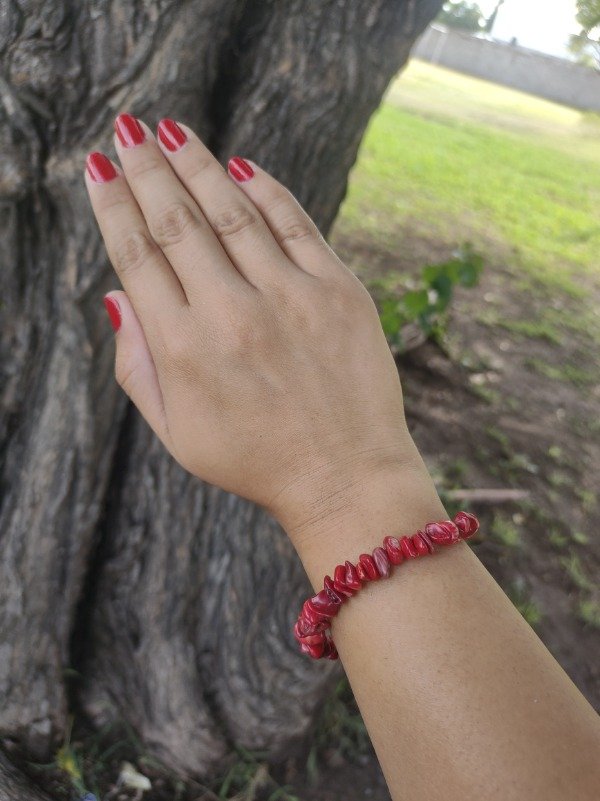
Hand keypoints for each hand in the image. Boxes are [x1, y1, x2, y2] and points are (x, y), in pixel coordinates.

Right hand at [86, 115, 419, 538]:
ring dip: (197, 165)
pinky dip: (266, 191)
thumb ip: (137, 366)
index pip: (138, 255)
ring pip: (232, 212)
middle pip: (177, 221)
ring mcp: (290, 299)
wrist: (345, 479)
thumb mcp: (177, 433)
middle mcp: (231, 314)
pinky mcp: (338, 292)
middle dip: (146, 169)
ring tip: (171, 132)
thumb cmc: (255, 460)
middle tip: (127, 128)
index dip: (113, 204)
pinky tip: (241, 166)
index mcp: (183, 349)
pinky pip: (295, 225)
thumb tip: (118, 296)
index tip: (99, 166)